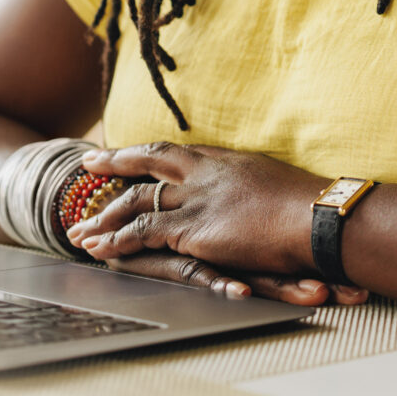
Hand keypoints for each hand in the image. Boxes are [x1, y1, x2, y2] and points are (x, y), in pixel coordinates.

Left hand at [67, 142, 368, 304]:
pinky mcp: (192, 229)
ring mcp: (196, 199)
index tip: (130, 149)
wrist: (317, 218)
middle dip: (116, 163)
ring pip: (137, 200)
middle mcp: (205, 173)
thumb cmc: (311, 207)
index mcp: (227, 159)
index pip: (178, 151)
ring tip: (79, 225)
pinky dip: (116, 239)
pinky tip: (98, 246)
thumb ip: (254, 185)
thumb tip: (254, 193)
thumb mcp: (278, 183)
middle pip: (150, 160)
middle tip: (88, 164)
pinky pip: (142, 233)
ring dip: (106, 214)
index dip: (150, 151)